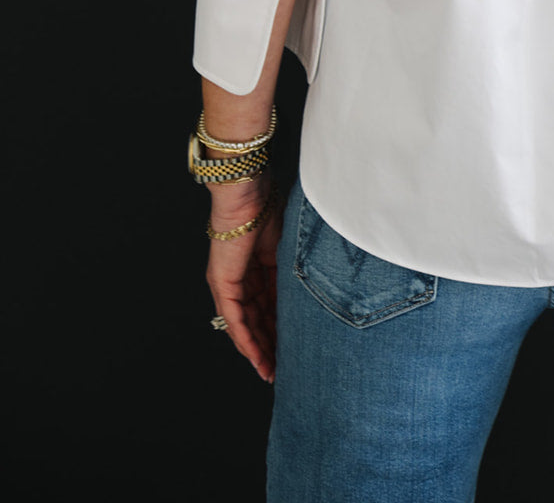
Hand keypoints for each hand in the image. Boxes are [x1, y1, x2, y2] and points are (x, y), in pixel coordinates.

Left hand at [205, 176, 281, 382]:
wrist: (249, 193)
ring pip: (244, 326)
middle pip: (257, 320)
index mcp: (257, 268)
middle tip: (284, 369)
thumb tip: (319, 291)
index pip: (269, 306)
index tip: (294, 348)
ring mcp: (229, 283)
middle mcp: (240, 280)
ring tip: (272, 372)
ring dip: (258, 350)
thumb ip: (294, 273)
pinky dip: (246, 341)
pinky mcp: (223, 285)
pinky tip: (257, 358)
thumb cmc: (270, 208)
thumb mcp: (288, 250)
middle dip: (271, 346)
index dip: (281, 328)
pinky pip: (234, 320)